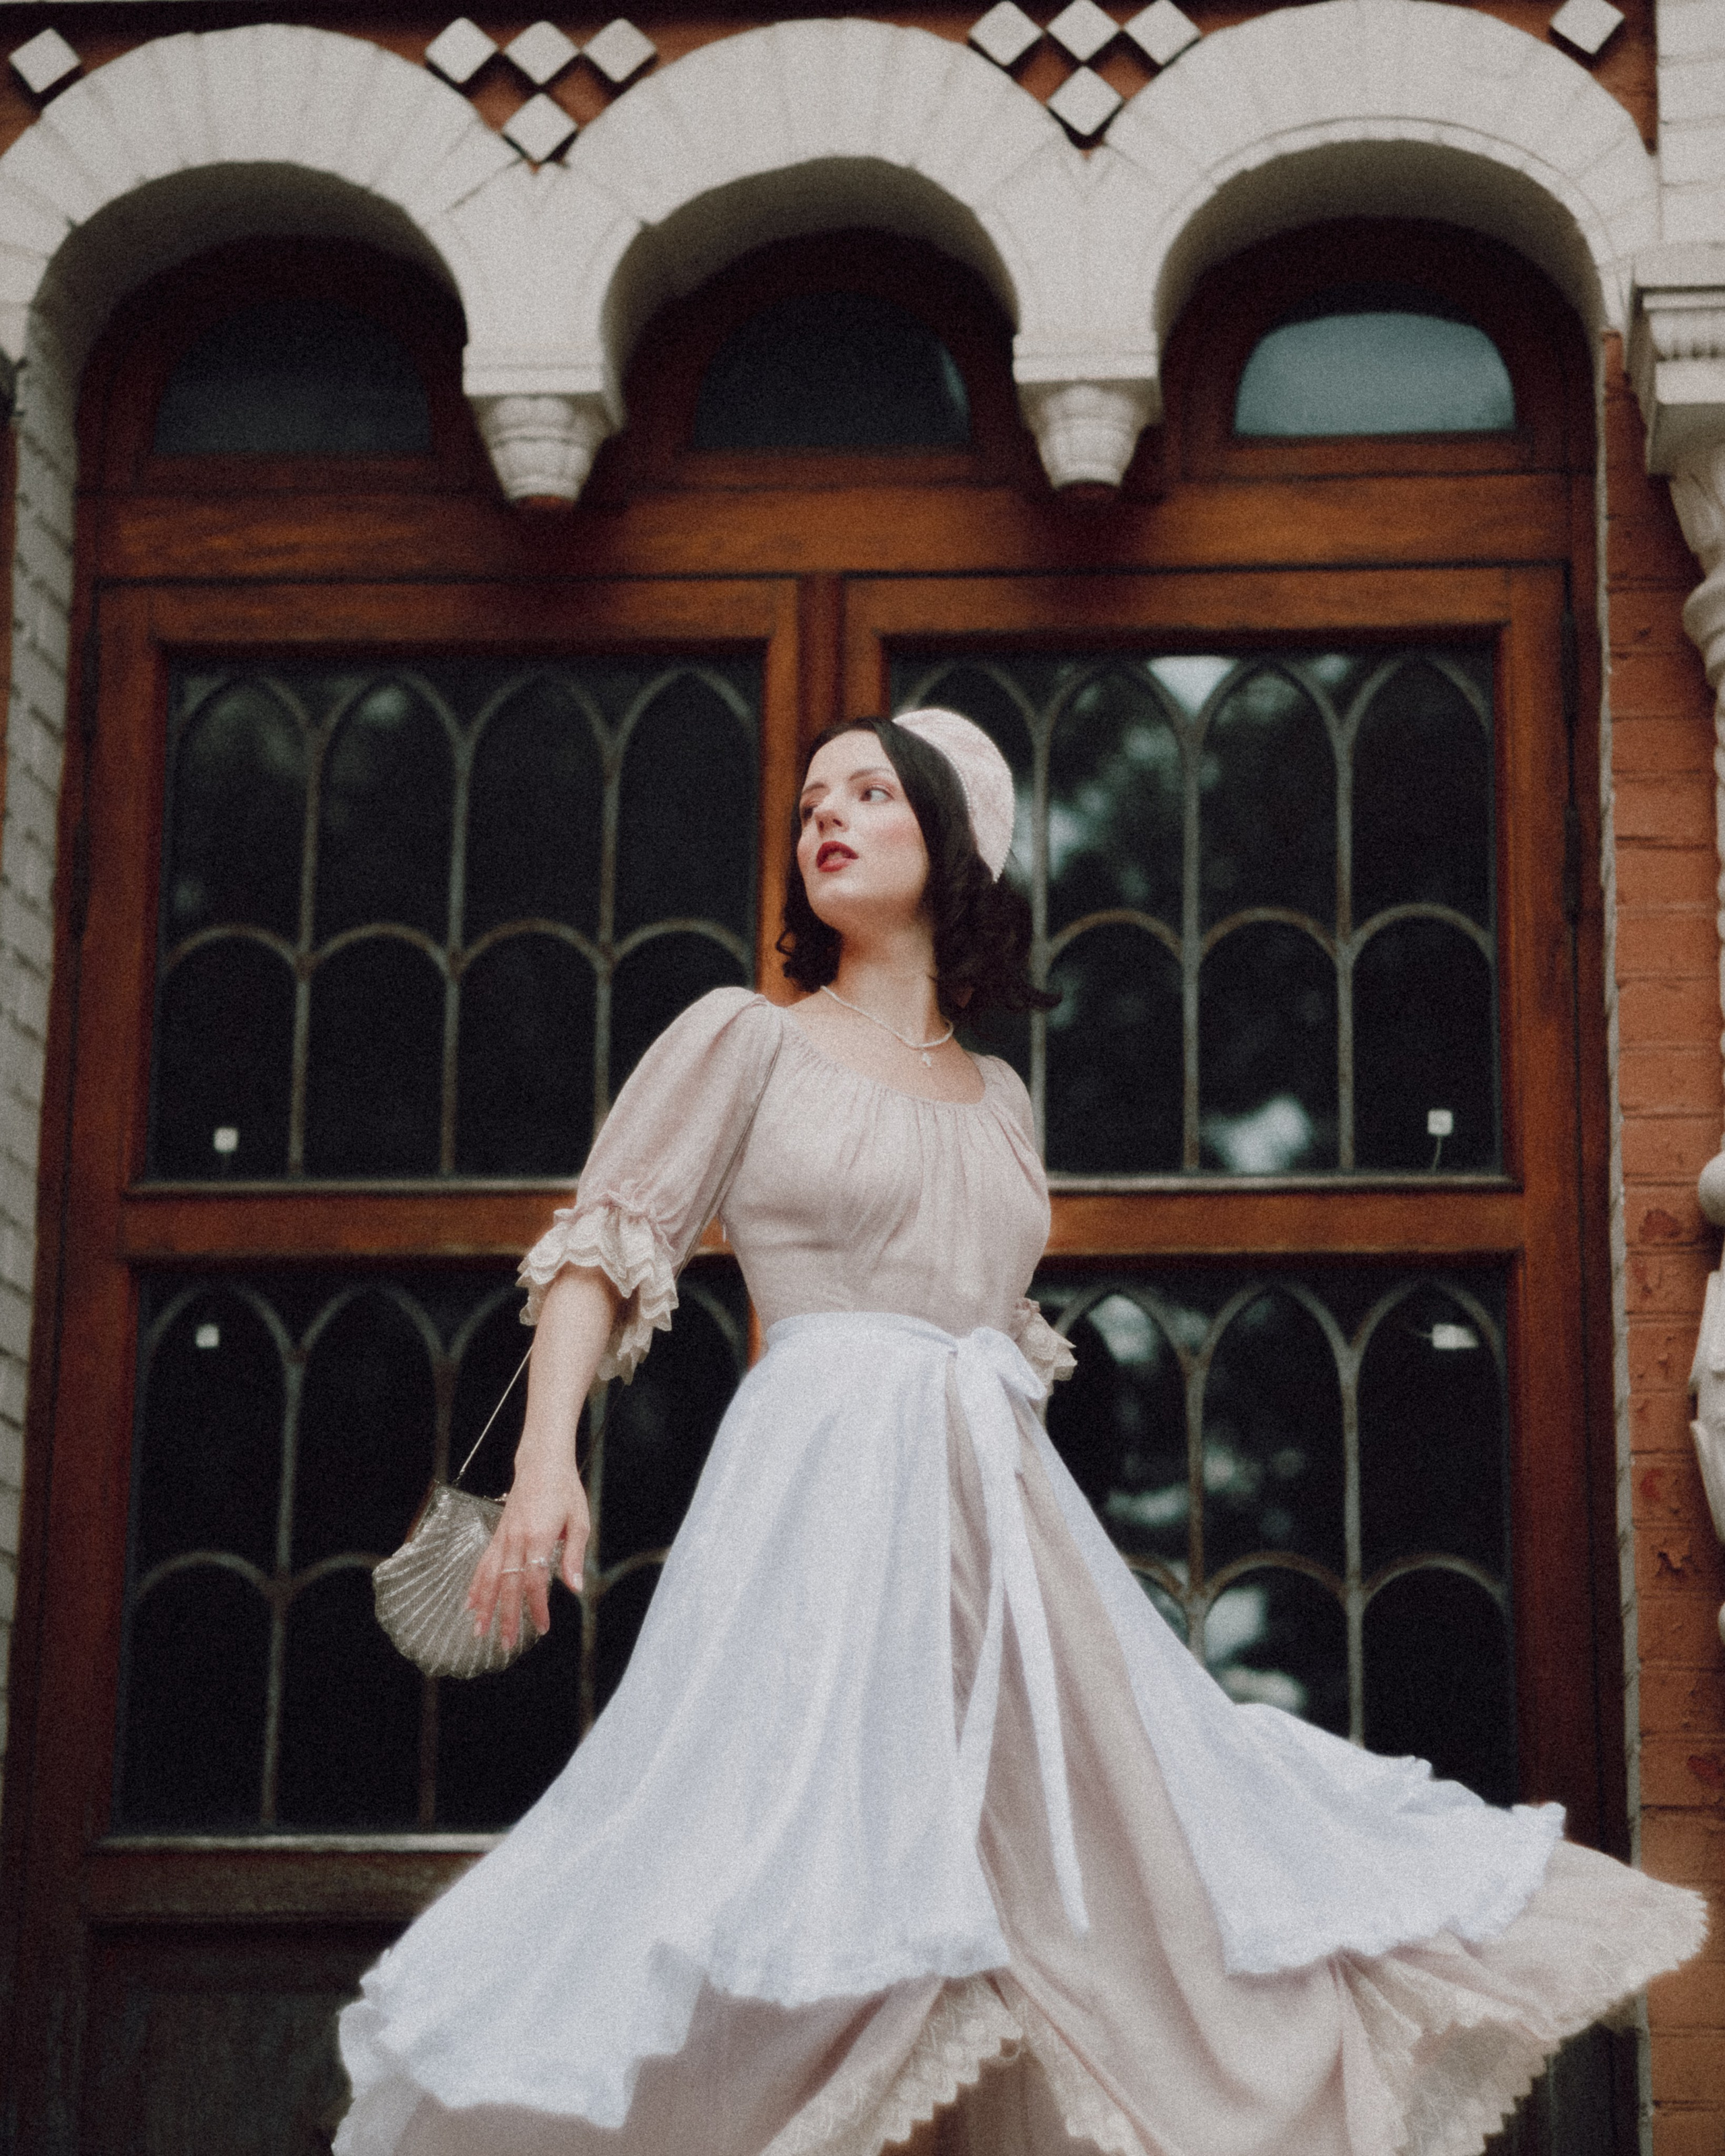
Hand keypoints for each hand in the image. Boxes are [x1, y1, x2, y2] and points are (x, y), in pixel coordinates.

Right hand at [467, 1448, 589, 1651]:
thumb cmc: (564, 1490)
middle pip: (509, 1585)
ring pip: (491, 1577)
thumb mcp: (580, 1521)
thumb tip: (575, 1587)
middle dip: (507, 1617)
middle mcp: (517, 1539)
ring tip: (479, 1631)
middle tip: (505, 1644)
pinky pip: (484, 1563)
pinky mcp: (498, 1534)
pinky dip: (476, 1585)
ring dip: (484, 1606)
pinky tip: (470, 1602)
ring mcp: (504, 1537)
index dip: (537, 1607)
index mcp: (540, 1537)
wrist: (541, 1463)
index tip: (542, 1627)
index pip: (535, 1580)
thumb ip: (574, 1555)